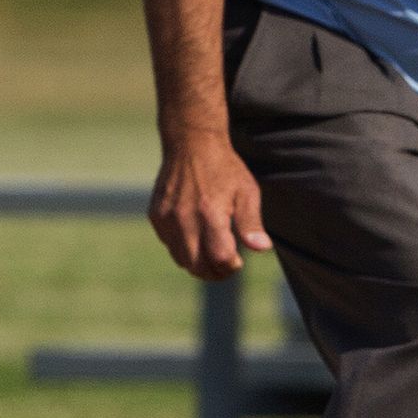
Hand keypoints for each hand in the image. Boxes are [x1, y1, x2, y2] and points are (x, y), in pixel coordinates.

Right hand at [148, 134, 270, 278]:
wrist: (191, 144)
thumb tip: (262, 248)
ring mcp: (166, 218)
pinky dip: (183, 250)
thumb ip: (251, 222)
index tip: (239, 262)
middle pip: (196, 265)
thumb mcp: (247, 192)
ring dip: (197, 264)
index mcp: (210, 213)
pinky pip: (169, 244)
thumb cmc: (225, 169)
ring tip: (213, 258)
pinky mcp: (155, 215)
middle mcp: (184, 218)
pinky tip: (197, 240)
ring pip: (180, 258)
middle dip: (214, 273)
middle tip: (227, 268)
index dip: (230, 266)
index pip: (219, 257)